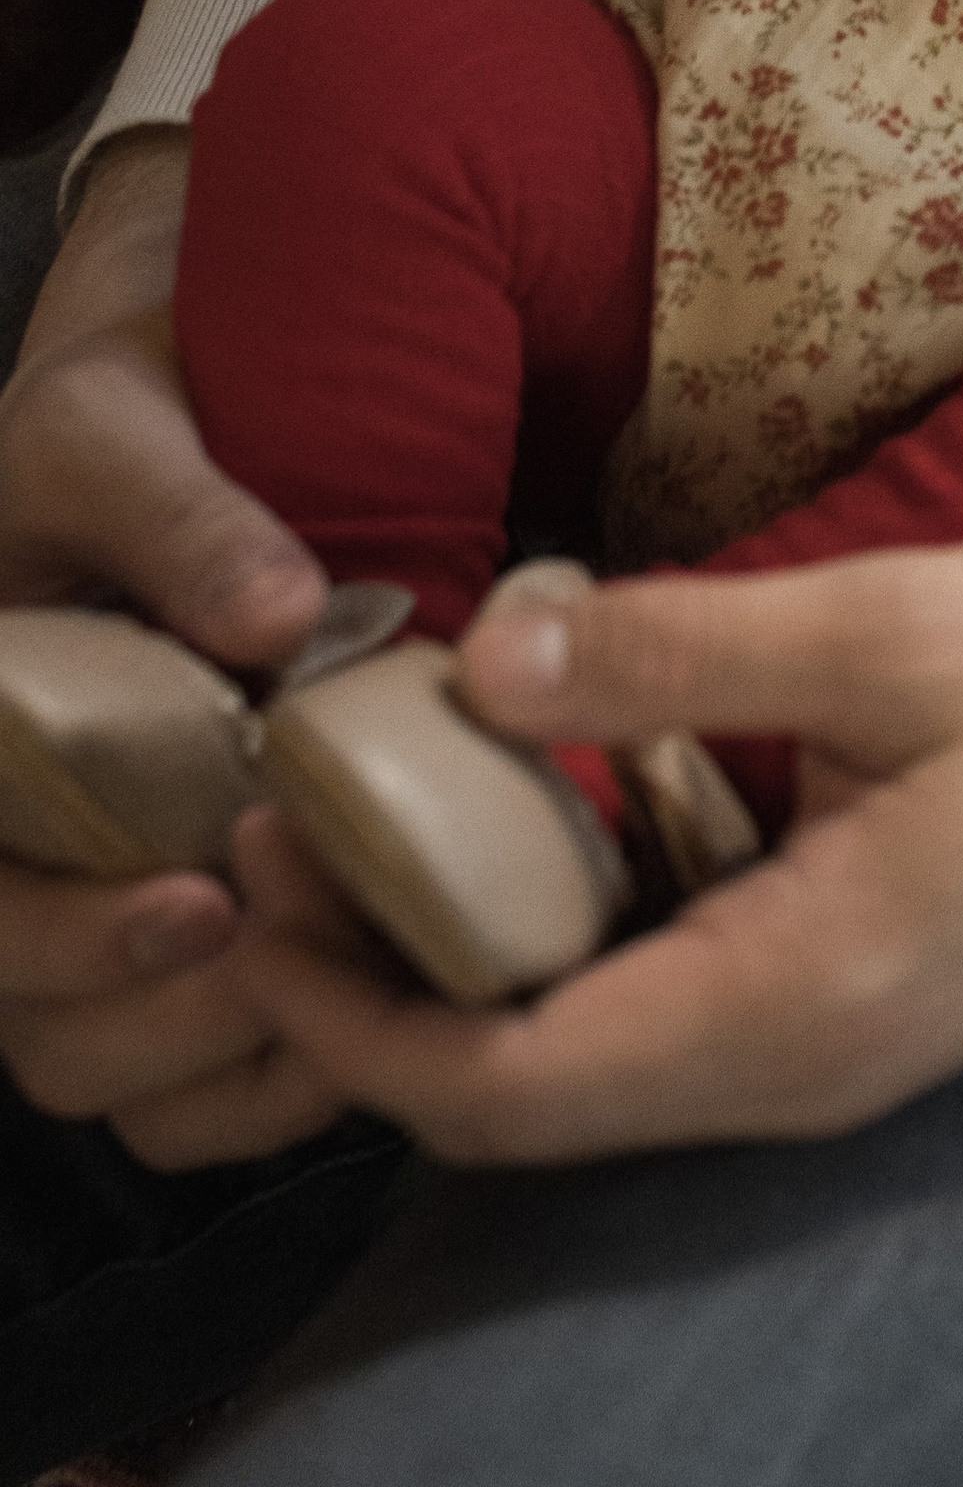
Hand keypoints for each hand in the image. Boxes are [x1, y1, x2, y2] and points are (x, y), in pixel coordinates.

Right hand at [0, 130, 342, 1164]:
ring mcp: (93, 916)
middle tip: (313, 934)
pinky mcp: (188, 936)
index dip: (72, 940)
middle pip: (51, 1042)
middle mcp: (13, 864)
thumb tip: (278, 620)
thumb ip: (178, 519)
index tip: (202, 904)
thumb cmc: (115, 420)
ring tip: (362, 974)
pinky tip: (379, 995)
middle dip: (183, 1014)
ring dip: (246, 1057)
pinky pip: (209, 1087)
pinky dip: (287, 1076)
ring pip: (132, 1086)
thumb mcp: (110, 430)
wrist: (168, 420)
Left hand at [228, 440, 962, 1164]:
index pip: (503, 1085)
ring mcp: (837, 1050)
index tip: (257, 886)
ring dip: (468, 960)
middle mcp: (801, 1067)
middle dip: (377, 988)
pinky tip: (553, 806)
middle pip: (522, 1099)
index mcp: (801, 999)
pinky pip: (667, 1011)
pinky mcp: (864, 1001)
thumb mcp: (901, 624)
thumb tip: (482, 663)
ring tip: (388, 806)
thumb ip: (683, 649)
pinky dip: (570, 936)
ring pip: (592, 1061)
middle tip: (292, 830)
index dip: (348, 1012)